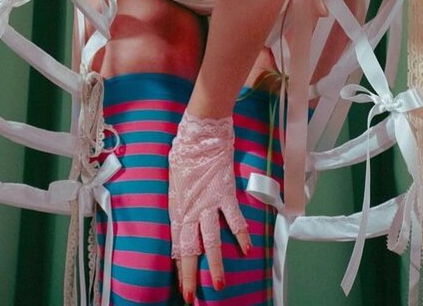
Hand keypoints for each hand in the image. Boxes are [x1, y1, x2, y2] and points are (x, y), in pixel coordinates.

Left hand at [169, 111, 251, 301]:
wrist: (201, 132)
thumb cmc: (184, 150)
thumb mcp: (175, 177)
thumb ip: (180, 197)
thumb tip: (182, 209)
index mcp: (177, 206)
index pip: (176, 242)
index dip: (178, 265)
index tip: (181, 283)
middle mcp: (191, 209)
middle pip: (190, 248)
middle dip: (190, 275)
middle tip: (190, 296)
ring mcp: (208, 204)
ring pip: (211, 241)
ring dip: (215, 265)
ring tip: (218, 285)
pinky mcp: (224, 194)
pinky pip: (234, 219)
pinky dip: (241, 235)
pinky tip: (247, 250)